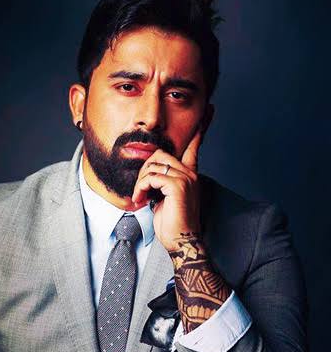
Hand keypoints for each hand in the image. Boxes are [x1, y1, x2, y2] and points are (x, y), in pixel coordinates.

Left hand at [131, 128, 201, 251]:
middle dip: (143, 172)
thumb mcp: (165, 197)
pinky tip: (142, 200)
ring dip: (140, 183)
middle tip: (141, 191)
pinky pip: (151, 177)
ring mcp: (186, 179)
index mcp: (189, 174)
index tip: (209, 110)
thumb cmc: (171, 222)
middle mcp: (190, 173)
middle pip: (158, 154)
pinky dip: (141, 189)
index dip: (201, 128)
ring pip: (152, 165)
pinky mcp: (178, 187)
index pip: (195, 146)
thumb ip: (162, 181)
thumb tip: (151, 173)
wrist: (180, 242)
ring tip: (141, 198)